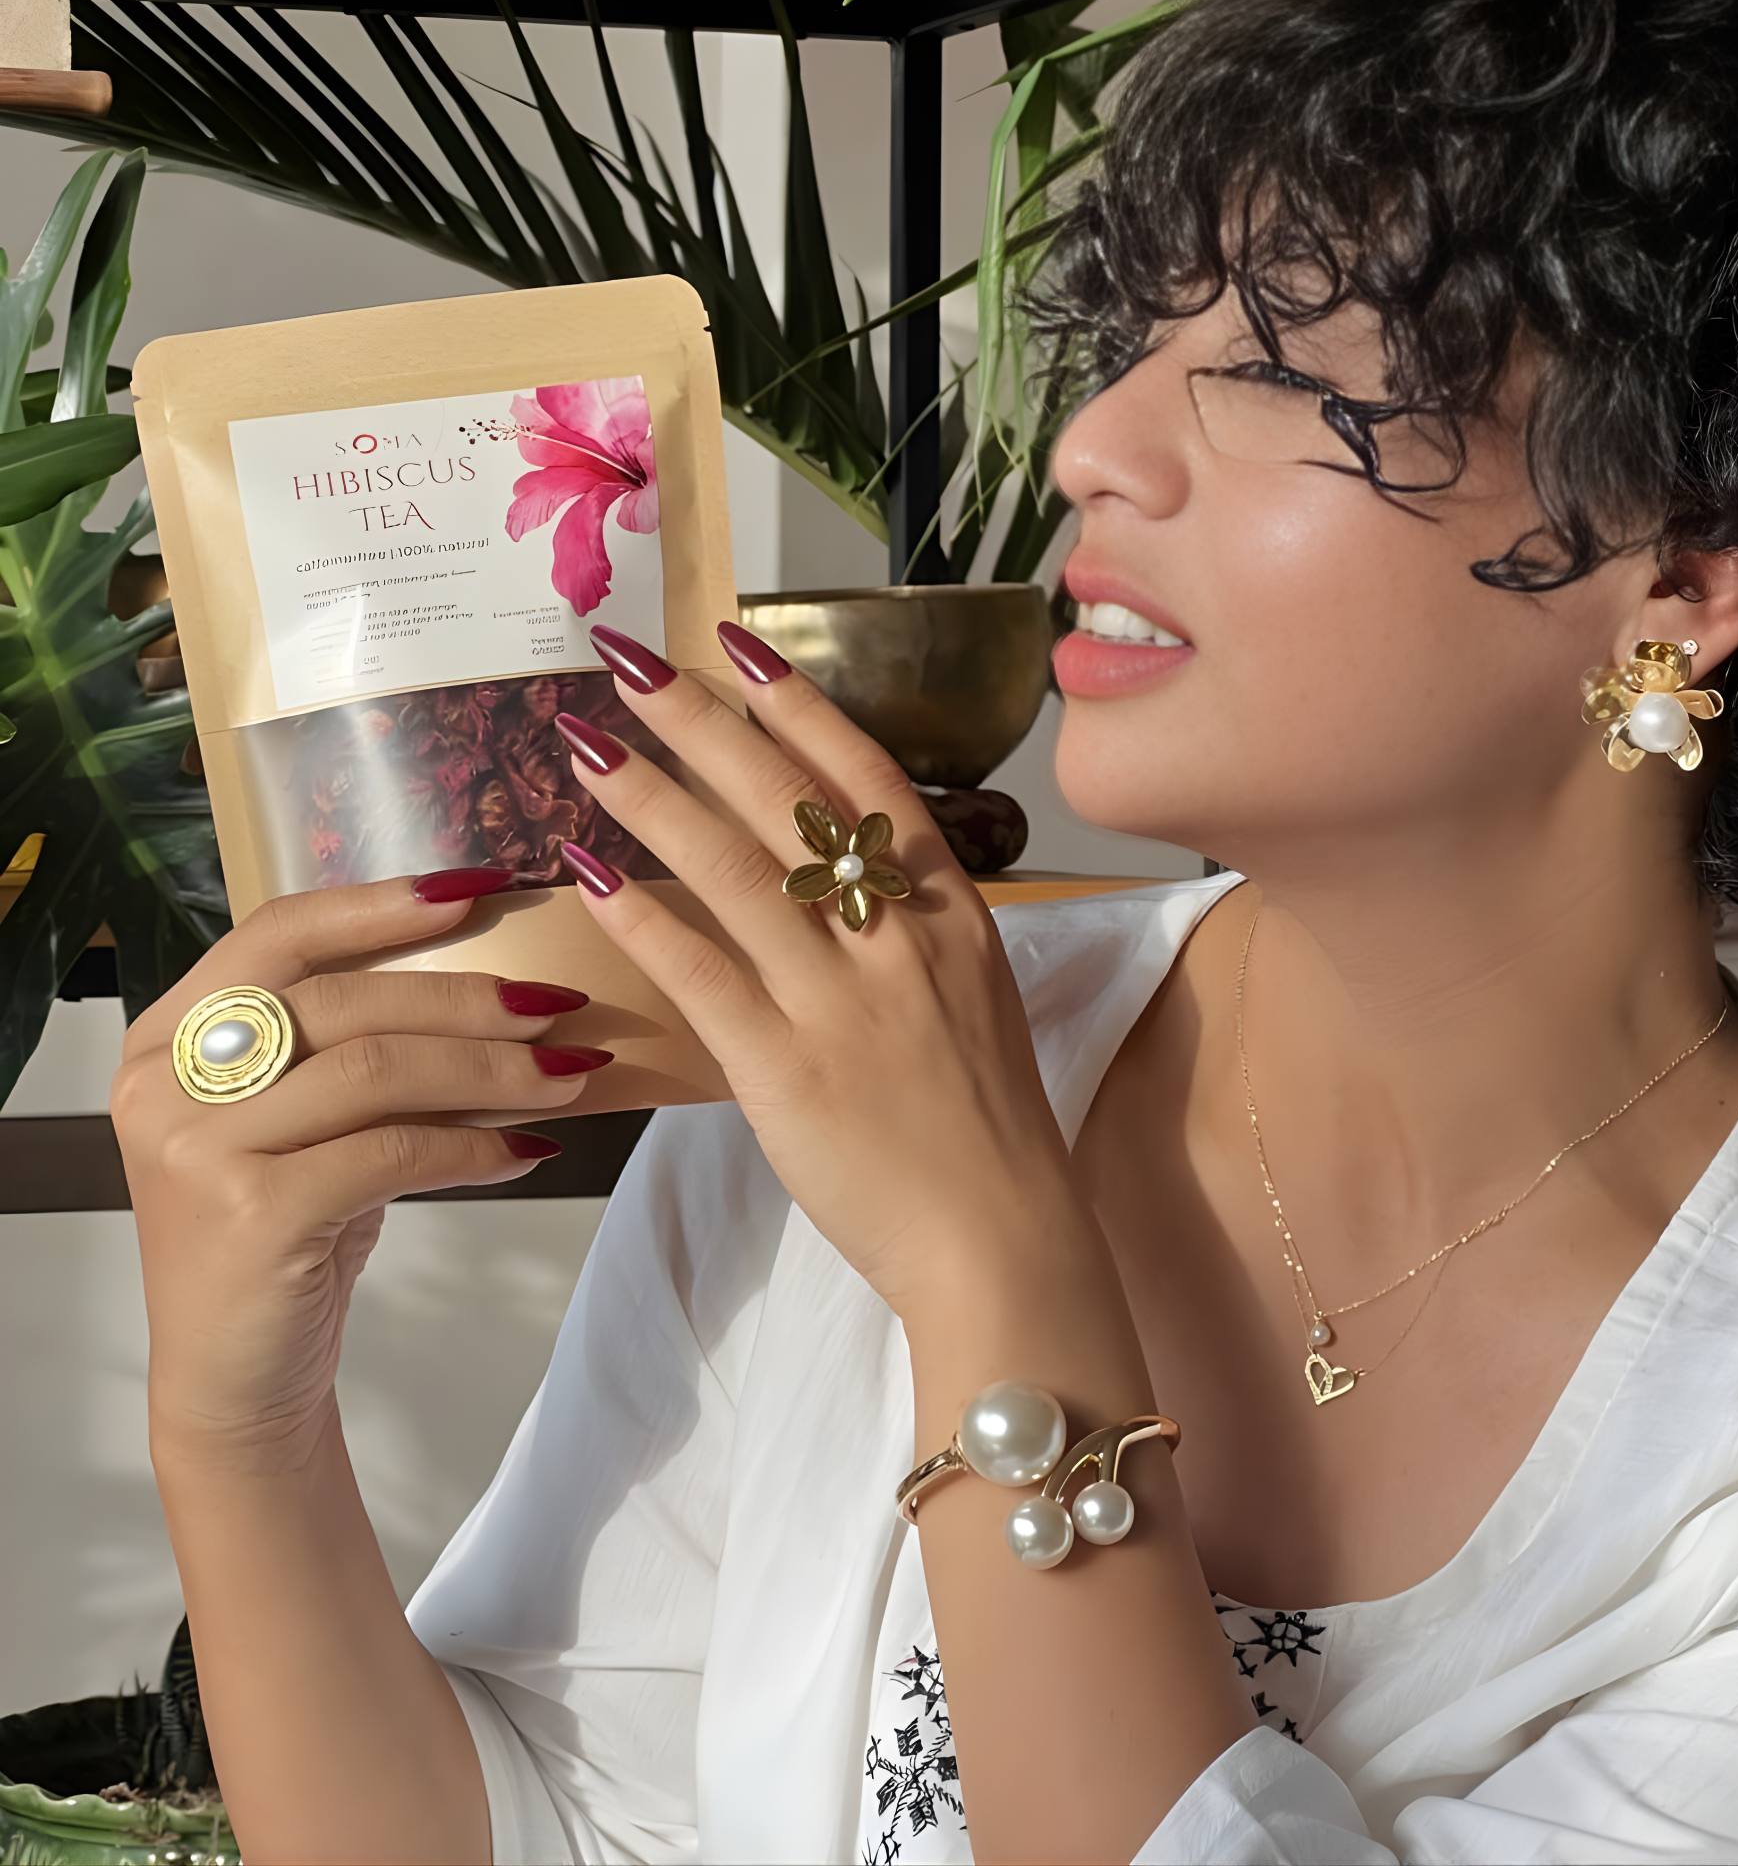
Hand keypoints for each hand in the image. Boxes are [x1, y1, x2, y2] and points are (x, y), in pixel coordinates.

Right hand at [111, 877, 604, 1472]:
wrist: (235, 1381)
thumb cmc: (284, 1227)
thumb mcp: (300, 1119)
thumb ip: (351, 1042)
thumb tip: (498, 975)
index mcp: (169, 1034)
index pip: (281, 932)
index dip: (382, 904)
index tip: (481, 888)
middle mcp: (165, 1080)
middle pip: (346, 1002)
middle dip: (469, 999)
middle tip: (560, 1005)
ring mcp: (200, 1148)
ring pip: (378, 1071)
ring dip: (491, 1068)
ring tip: (569, 1074)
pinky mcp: (251, 1214)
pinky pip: (392, 1152)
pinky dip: (472, 1144)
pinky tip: (524, 1149)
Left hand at [555, 622, 1093, 1326]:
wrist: (1002, 1241)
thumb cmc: (986, 1126)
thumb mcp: (972, 998)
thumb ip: (909, 928)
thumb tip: (842, 869)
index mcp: (952, 914)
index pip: (868, 778)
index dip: (796, 706)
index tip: (733, 645)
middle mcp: (899, 939)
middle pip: (790, 803)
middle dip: (702, 724)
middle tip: (628, 665)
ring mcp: (844, 1003)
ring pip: (737, 872)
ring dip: (653, 798)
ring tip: (586, 745)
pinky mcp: (788, 1072)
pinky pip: (704, 974)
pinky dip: (643, 917)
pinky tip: (589, 872)